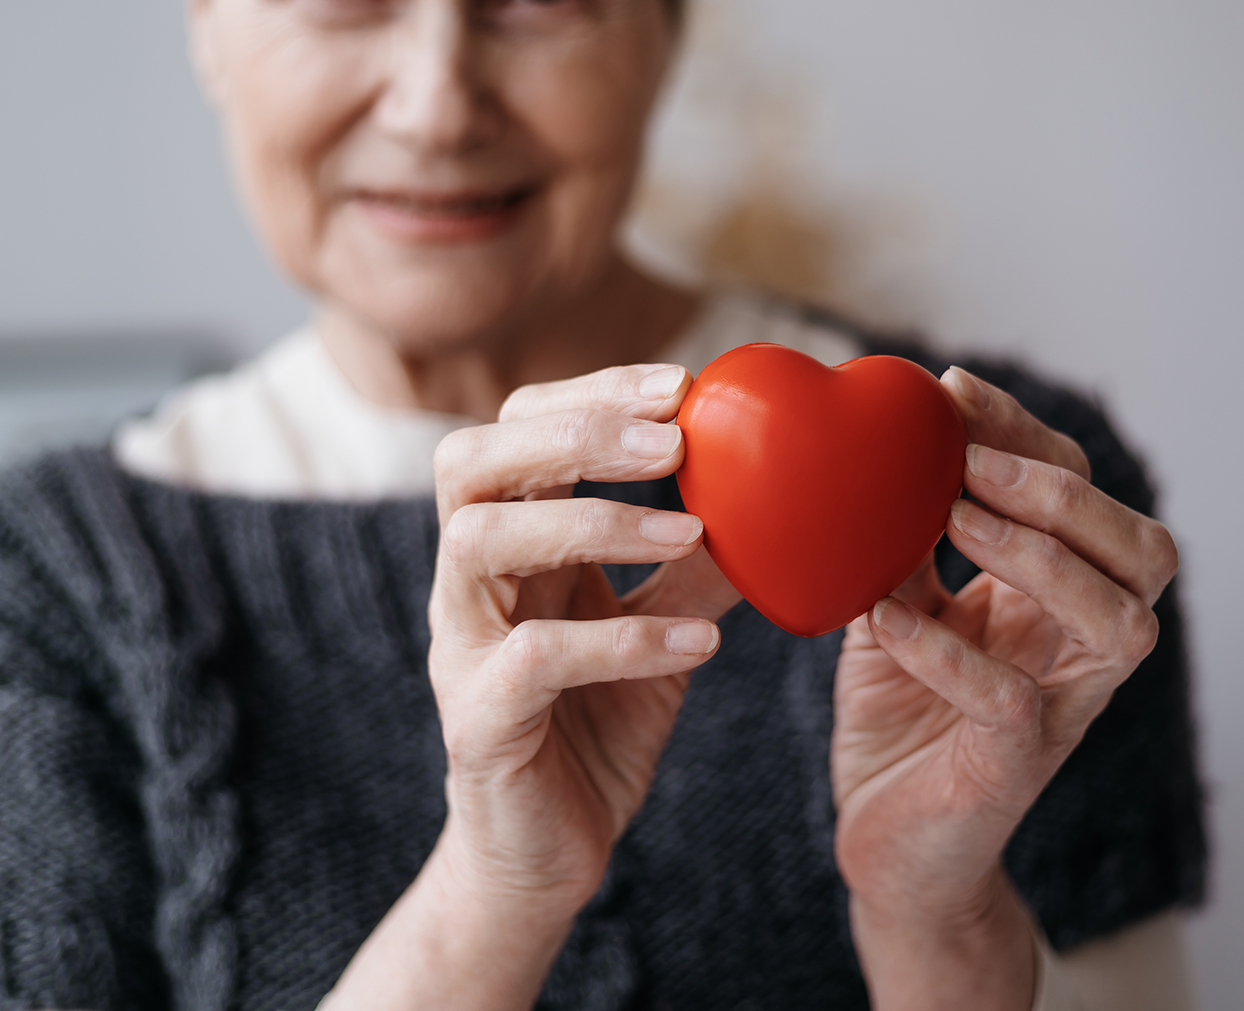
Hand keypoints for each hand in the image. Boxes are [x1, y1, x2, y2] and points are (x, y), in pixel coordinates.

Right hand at [323, 363, 739, 1010]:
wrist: (547, 859)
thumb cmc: (598, 727)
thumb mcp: (662, 630)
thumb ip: (698, 565)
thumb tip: (783, 495)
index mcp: (508, 544)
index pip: (517, 427)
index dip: (591, 392)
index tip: (683, 384)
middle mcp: (467, 583)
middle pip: (469, 462)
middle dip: (573, 431)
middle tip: (673, 437)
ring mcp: (460, 649)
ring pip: (478, 542)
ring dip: (589, 522)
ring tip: (688, 530)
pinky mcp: (477, 722)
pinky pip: (531, 660)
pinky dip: (622, 641)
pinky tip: (700, 643)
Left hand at [830, 367, 1178, 1007]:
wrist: (886, 845)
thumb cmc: (902, 716)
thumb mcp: (898, 604)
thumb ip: (906, 538)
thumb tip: (886, 441)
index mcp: (1058, 596)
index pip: (1083, 492)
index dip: (1029, 435)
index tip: (952, 390)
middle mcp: (1081, 647)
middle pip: (1145, 552)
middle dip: (1065, 493)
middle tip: (969, 461)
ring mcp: (1064, 708)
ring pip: (1121, 624)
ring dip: (1041, 558)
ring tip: (954, 517)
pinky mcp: (1017, 766)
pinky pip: (1014, 701)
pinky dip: (951, 652)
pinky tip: (888, 616)